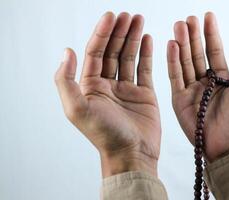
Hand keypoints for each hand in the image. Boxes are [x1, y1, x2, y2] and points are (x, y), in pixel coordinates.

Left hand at [55, 12, 160, 176]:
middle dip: (119, 32)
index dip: (102, 33)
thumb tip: (66, 51)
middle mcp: (107, 85)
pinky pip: (144, 69)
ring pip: (128, 57)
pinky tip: (148, 38)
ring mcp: (126, 88)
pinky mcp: (144, 93)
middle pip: (112, 51)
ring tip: (139, 20)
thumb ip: (66, 81)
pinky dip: (146, 53)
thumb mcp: (77, 109)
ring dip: (133, 38)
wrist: (132, 154)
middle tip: (129, 15)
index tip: (111, 16)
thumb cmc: (105, 135)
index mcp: (90, 86)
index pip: (95, 53)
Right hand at [167, 12, 228, 161]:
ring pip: (184, 62)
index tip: (207, 17)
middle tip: (188, 19)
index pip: (214, 52)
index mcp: (221, 79)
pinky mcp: (179, 99)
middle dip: (193, 36)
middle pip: (196, 54)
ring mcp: (190, 90)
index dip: (211, 34)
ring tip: (179, 26)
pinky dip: (172, 61)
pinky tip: (172, 45)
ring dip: (181, 44)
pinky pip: (175, 77)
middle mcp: (204, 82)